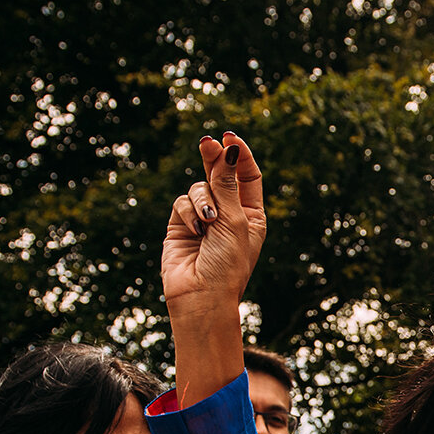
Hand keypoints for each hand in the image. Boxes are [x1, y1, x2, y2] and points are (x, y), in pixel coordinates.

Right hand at [161, 133, 266, 346]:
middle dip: (214, 159)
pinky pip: (182, 203)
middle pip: (221, 175)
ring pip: (198, 187)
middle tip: (207, 143)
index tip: (229, 137)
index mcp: (252, 215)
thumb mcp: (234, 220)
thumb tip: (227, 148)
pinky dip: (188, 213)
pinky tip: (194, 231)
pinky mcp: (181, 225)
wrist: (202, 296)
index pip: (248, 176)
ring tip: (207, 222)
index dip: (239, 155)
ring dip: (202, 200)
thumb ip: (226, 183)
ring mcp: (204, 219)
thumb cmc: (227, 264)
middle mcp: (228, 215)